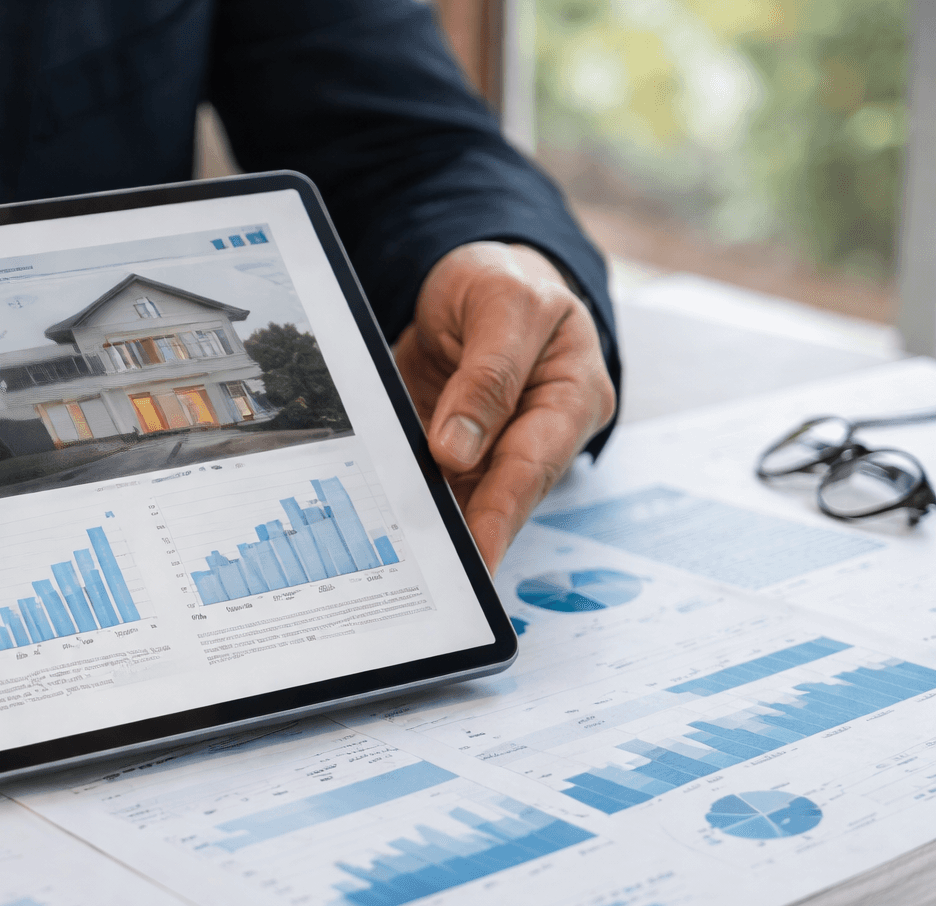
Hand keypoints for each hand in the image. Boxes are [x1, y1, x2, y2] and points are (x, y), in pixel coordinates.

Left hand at [391, 242, 615, 572]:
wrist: (472, 277)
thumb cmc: (506, 283)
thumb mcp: (504, 306)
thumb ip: (488, 376)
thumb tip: (457, 452)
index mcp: (572, 398)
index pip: (533, 467)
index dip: (501, 515)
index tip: (474, 557)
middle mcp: (537, 434)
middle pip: (501, 497)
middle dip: (465, 537)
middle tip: (430, 580)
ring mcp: (493, 448)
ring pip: (464, 500)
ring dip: (434, 528)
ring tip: (401, 568)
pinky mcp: (452, 453)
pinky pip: (431, 486)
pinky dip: (408, 505)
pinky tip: (381, 531)